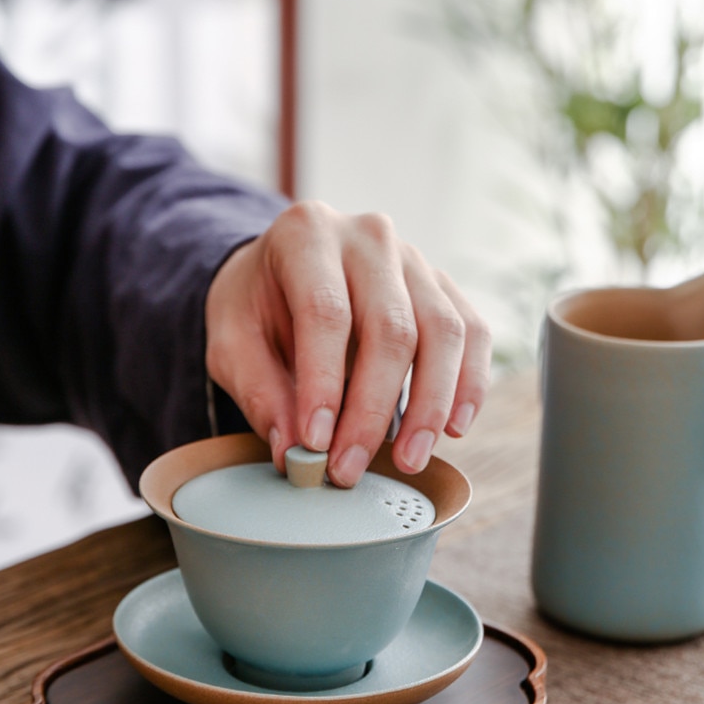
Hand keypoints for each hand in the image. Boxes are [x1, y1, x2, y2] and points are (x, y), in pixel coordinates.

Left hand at [204, 201, 491, 485]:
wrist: (280, 273)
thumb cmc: (256, 307)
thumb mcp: (230, 342)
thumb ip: (258, 392)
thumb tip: (293, 451)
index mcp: (306, 234)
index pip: (325, 312)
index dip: (324, 382)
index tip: (316, 442)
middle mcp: (368, 237)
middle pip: (391, 326)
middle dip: (374, 408)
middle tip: (351, 469)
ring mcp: (414, 258)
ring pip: (443, 332)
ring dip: (431, 405)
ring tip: (410, 460)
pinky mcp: (443, 286)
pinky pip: (473, 333)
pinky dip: (470, 384)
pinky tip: (453, 428)